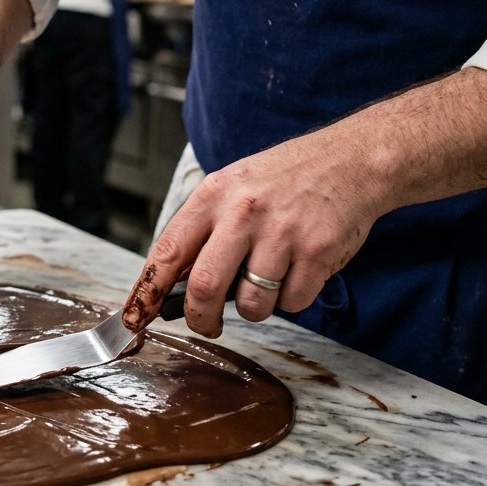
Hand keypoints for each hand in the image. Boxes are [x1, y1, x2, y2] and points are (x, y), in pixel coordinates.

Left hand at [124, 125, 385, 336]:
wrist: (351, 160)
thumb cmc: (286, 178)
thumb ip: (205, 229)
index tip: (135, 317)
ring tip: (268, 280)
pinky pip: (293, 302)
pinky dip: (292, 298)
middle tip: (207, 325)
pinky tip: (299, 270)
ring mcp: (282, 232)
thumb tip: (175, 283)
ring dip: (256, 308)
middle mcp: (243, 212)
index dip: (147, 292)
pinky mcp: (317, 251)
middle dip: (201, 319)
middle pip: (205, 287)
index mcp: (213, 195)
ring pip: (252, 304)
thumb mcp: (233, 186)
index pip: (167, 251)